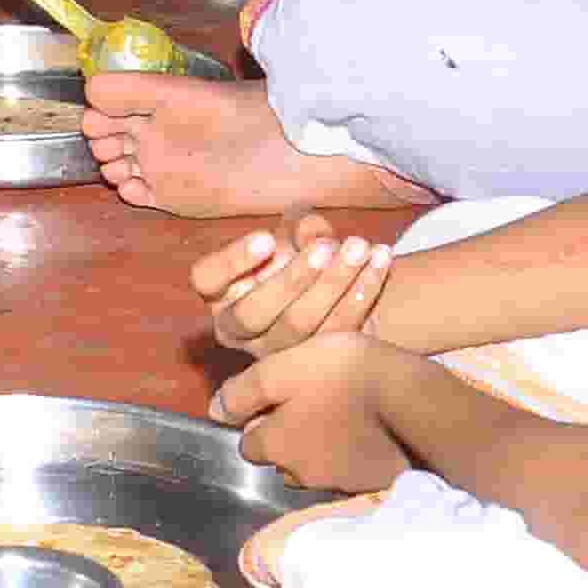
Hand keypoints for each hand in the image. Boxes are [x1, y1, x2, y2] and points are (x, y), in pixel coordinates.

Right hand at [196, 213, 395, 359]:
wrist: (340, 286)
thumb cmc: (303, 251)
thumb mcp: (296, 231)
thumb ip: (300, 225)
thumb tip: (312, 233)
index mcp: (220, 292)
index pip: (207, 279)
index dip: (232, 261)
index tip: (266, 238)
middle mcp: (239, 329)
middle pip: (253, 313)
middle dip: (292, 278)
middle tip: (326, 247)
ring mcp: (276, 353)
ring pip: (299, 326)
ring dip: (333, 285)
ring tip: (360, 247)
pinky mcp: (317, 361)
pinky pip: (338, 331)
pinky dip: (363, 294)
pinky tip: (381, 261)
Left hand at [207, 332, 411, 493]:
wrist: (417, 403)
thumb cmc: (344, 375)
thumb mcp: (284, 368)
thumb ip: (245, 391)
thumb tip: (215, 412)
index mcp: (276, 446)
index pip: (249, 444)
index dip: (257, 420)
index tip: (277, 397)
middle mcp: (302, 474)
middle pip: (283, 458)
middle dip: (289, 438)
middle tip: (311, 403)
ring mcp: (341, 483)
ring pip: (316, 466)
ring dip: (321, 447)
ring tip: (340, 415)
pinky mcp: (375, 483)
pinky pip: (351, 470)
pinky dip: (352, 454)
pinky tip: (367, 430)